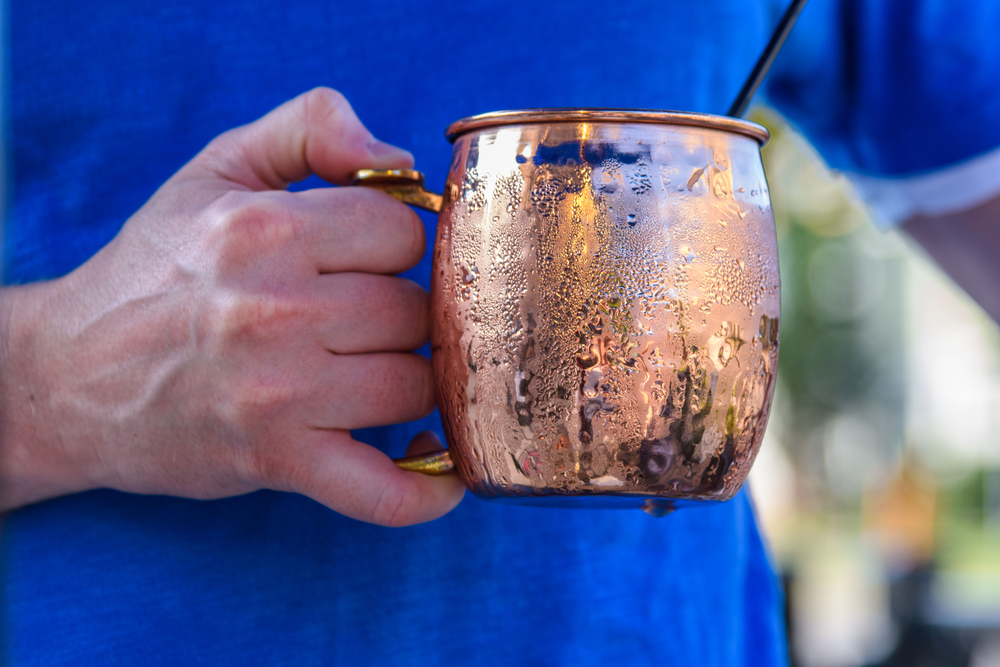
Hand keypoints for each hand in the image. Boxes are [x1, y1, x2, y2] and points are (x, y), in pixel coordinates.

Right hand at [0, 88, 464, 525]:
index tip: (361, 262)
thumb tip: (404, 161)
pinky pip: (385, 491)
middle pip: (415, 311)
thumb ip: (311, 127)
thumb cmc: (154, 270)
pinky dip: (426, 492)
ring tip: (370, 371)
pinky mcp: (279, 463)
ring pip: (415, 385)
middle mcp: (275, 311)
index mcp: (266, 230)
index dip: (392, 247)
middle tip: (358, 320)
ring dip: (408, 382)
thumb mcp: (216, 169)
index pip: (404, 234)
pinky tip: (442, 470)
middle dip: (398, 314)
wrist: (68, 377)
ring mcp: (280, 395)